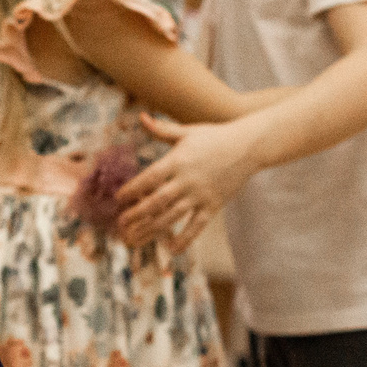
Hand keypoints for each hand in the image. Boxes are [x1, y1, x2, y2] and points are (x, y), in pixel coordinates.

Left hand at [116, 112, 257, 247]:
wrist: (248, 146)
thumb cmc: (215, 137)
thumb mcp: (188, 131)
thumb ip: (162, 129)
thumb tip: (142, 117)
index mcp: (178, 160)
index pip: (149, 178)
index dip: (132, 189)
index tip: (118, 199)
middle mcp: (187, 180)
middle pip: (157, 201)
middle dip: (137, 214)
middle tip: (121, 224)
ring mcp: (201, 194)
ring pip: (172, 216)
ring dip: (151, 229)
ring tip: (134, 238)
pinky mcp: (213, 205)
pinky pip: (197, 226)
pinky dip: (185, 239)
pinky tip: (170, 249)